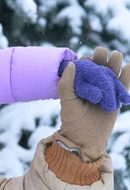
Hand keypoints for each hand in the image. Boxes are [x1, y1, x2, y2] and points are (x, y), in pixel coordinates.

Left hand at [57, 47, 129, 161]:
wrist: (86, 138)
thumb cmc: (73, 120)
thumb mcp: (67, 102)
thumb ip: (66, 85)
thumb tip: (71, 64)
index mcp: (79, 82)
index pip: (84, 67)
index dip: (86, 62)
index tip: (86, 62)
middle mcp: (92, 84)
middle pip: (99, 66)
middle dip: (101, 57)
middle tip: (101, 52)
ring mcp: (106, 90)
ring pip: (112, 72)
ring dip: (114, 62)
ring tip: (115, 55)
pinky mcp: (116, 97)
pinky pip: (123, 84)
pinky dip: (127, 76)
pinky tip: (128, 67)